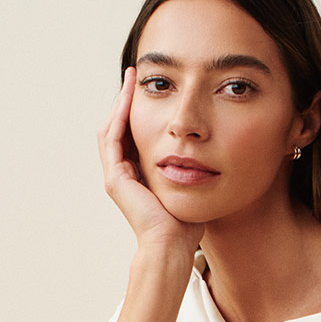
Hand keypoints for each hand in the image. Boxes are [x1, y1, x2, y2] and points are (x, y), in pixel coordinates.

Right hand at [98, 67, 204, 259]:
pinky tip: (129, 98)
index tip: (151, 89)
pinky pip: (113, 138)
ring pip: (111, 129)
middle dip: (125, 100)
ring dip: (120, 102)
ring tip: (130, 79)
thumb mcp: (189, 186)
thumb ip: (191, 169)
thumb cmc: (185, 225)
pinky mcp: (115, 179)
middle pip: (118, 128)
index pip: (132, 135)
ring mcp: (115, 177)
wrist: (172, 246)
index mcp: (137, 177)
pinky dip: (119, 116)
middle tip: (134, 75)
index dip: (138, 111)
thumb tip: (208, 152)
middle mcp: (122, 176)